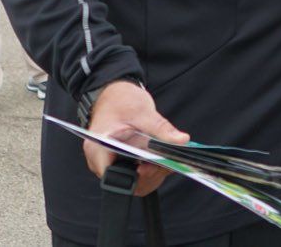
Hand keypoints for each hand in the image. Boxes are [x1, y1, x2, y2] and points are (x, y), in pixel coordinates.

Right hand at [85, 80, 189, 195]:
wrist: (115, 98)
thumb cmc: (121, 102)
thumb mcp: (142, 112)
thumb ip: (161, 129)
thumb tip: (182, 141)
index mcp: (98, 148)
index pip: (112, 175)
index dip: (134, 176)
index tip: (152, 166)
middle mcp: (100, 162)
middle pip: (126, 183)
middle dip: (150, 174)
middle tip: (165, 162)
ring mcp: (110, 166)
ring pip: (135, 183)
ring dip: (154, 173)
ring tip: (164, 158)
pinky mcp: (121, 167)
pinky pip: (138, 178)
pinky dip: (152, 171)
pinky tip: (160, 159)